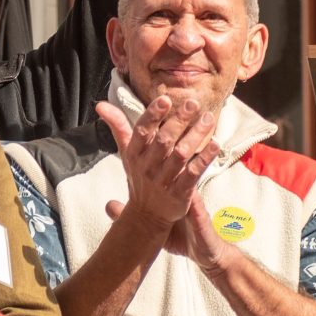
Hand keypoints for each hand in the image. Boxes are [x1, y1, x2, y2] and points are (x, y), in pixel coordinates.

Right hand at [98, 95, 218, 230]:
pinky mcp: (179, 194)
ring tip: (208, 118)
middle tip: (193, 103)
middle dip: (178, 121)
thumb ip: (118, 126)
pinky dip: (204, 158)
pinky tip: (215, 144)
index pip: (142, 131)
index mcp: (134, 154)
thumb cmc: (139, 176)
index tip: (164, 99)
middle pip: (164, 141)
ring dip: (195, 135)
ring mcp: (164, 181)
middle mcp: (147, 167)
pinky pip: (193, 174)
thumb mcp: (126, 152)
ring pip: (181, 155)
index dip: (152, 115)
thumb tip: (100, 105)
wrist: (146, 215)